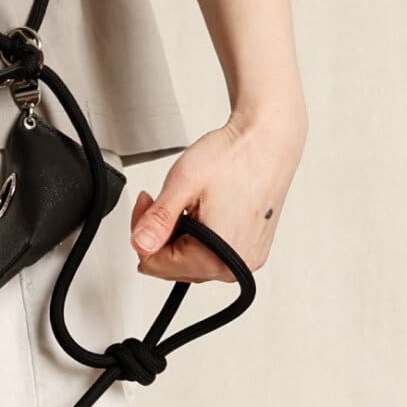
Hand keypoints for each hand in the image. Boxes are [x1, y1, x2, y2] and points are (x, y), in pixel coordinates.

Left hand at [129, 111, 306, 282]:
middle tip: (164, 199)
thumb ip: (157, 220)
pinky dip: (198, 234)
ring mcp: (247, 257)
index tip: (147, 203)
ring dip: (179, 234)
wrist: (267, 140)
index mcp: (217, 257)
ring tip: (188, 201)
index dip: (141, 231)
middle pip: (172, 265)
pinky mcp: (252, 247)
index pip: (154, 263)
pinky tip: (204, 209)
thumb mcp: (183, 185)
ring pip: (190, 260)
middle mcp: (236, 265)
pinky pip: (210, 251)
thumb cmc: (234, 157)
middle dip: (159, 234)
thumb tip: (139, 245)